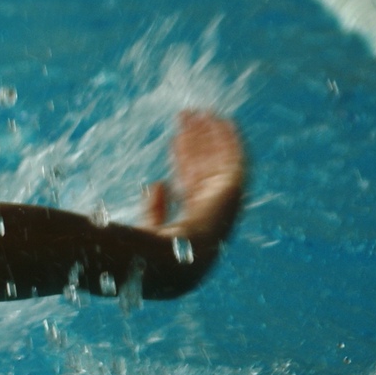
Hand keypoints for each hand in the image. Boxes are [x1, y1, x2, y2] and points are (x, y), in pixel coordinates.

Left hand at [144, 111, 245, 258]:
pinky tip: (221, 120)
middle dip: (195, 144)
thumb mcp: (141, 232)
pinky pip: (234, 159)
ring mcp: (222, 203)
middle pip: (203, 169)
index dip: (182, 162)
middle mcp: (209, 213)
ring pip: (217, 161)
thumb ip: (152, 210)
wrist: (169, 261)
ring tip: (197, 113)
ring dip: (209, 137)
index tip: (174, 141)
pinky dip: (229, 140)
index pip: (187, 186)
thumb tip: (157, 183)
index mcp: (190, 224)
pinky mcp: (233, 190)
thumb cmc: (147, 255)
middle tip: (185, 119)